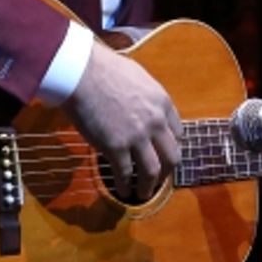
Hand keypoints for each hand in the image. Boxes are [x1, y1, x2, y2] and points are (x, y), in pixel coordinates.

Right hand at [62, 41, 182, 200]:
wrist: (83, 73)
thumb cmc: (105, 68)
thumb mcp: (139, 78)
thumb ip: (146, 97)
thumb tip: (141, 105)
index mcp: (162, 103)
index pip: (178, 132)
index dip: (171, 146)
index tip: (165, 153)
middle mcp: (155, 122)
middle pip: (172, 156)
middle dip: (167, 171)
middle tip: (159, 178)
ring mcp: (137, 137)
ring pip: (152, 171)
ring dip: (149, 186)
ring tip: (143, 193)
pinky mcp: (116, 147)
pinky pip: (125, 173)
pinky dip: (125, 185)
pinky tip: (123, 190)